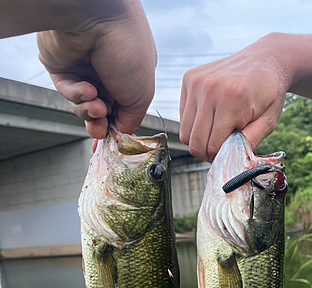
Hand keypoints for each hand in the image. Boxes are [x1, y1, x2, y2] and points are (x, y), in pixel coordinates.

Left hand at [37, 0, 156, 138]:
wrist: (97, 18)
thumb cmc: (128, 50)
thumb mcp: (142, 95)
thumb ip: (132, 120)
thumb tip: (120, 134)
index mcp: (131, 74)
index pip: (123, 108)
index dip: (117, 125)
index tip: (115, 138)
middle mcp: (108, 71)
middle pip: (101, 110)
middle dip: (101, 123)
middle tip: (101, 130)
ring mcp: (85, 68)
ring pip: (83, 105)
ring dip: (89, 110)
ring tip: (95, 105)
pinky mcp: (62, 66)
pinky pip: (67, 91)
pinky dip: (76, 95)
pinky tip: (86, 90)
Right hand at [179, 34, 289, 162]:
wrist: (266, 58)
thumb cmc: (269, 93)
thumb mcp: (267, 122)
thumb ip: (248, 143)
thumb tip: (229, 162)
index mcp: (232, 98)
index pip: (213, 146)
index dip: (221, 157)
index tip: (230, 153)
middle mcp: (210, 88)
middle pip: (195, 142)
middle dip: (208, 152)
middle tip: (222, 148)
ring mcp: (196, 81)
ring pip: (185, 132)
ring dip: (199, 139)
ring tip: (216, 134)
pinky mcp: (188, 79)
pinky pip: (183, 116)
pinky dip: (195, 124)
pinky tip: (211, 116)